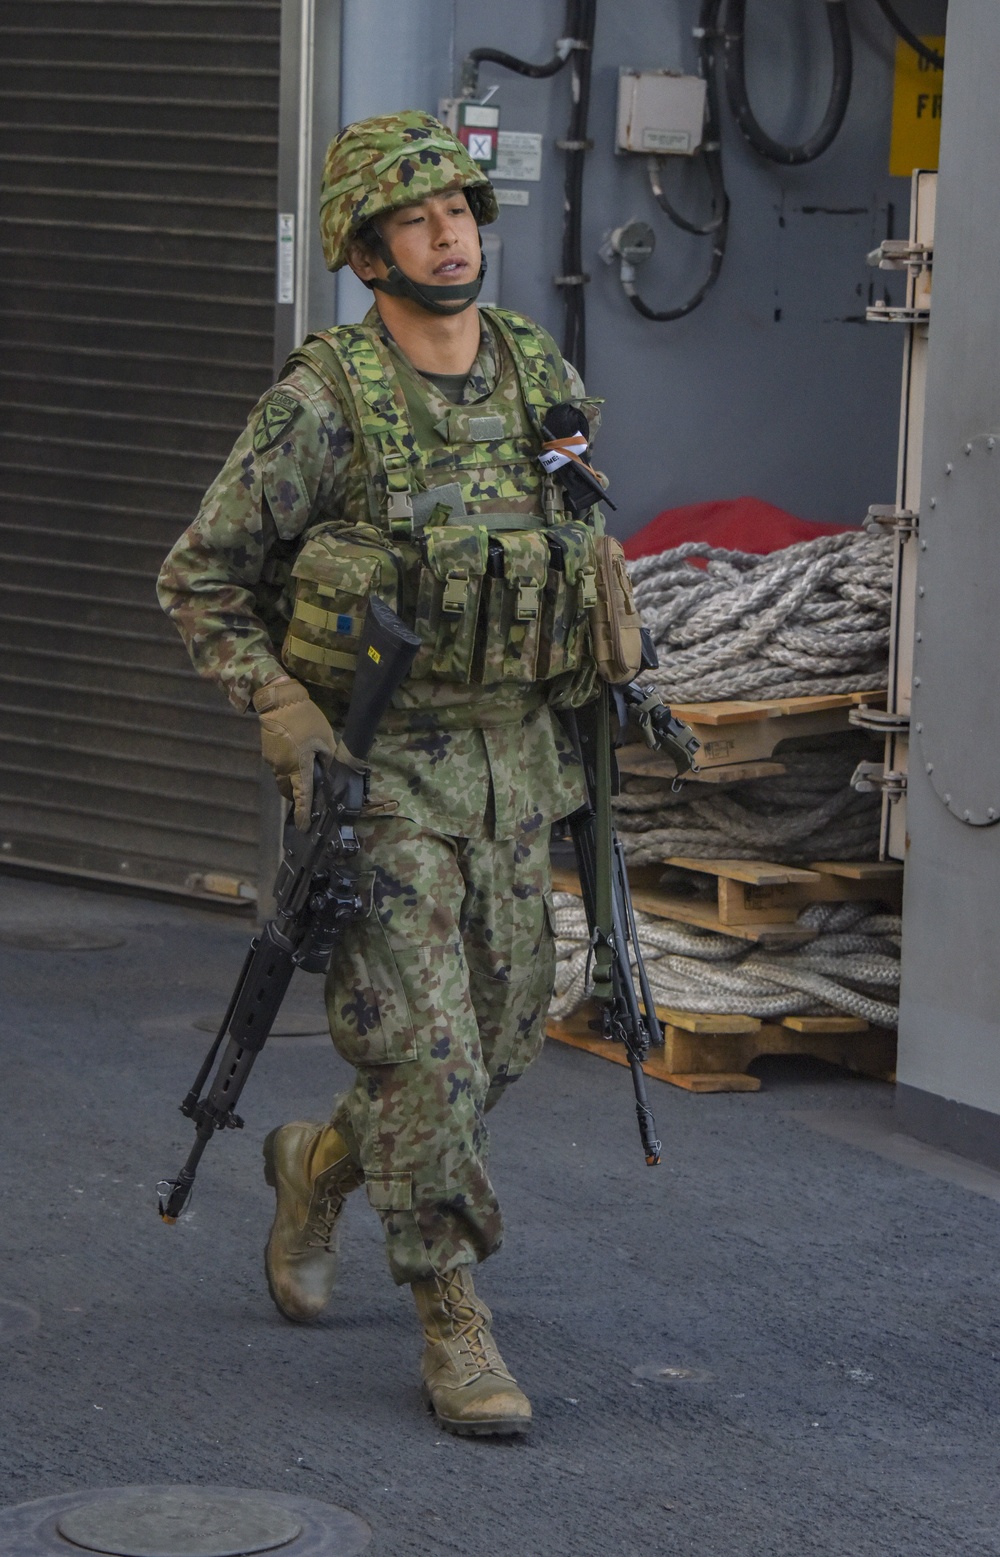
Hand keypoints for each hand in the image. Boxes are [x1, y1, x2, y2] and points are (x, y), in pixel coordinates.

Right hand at [253, 678, 335, 828]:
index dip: (304, 812)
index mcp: (299, 766)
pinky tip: (295, 756)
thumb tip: (332, 773)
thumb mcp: (325, 738)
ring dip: (292, 781)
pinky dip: (287, 769)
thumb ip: (329, 759)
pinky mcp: (267, 753)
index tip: (304, 826)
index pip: (302, 796)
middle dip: (297, 796)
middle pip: (289, 791)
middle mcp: (282, 768)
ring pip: (282, 779)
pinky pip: (278, 768)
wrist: (279, 700)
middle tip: (309, 792)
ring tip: (304, 771)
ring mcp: (272, 761)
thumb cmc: (305, 719)